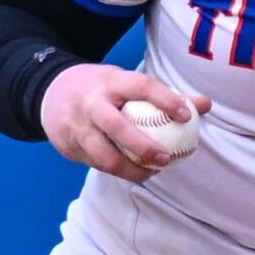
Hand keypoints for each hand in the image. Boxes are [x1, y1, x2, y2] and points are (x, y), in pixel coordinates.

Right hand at [39, 65, 211, 183]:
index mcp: (110, 82)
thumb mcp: (127, 83)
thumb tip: (205, 104)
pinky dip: (117, 171)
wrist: (50, 93)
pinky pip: (96, 164)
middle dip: (143, 146)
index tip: (186, 115)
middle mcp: (91, 103)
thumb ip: (165, 95)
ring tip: (151, 173)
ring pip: (103, 155)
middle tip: (166, 158)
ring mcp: (77, 127)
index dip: (165, 99)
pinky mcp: (69, 147)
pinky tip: (133, 171)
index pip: (141, 86)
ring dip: (129, 170)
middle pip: (117, 127)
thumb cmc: (102, 89)